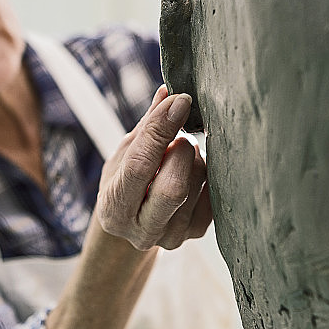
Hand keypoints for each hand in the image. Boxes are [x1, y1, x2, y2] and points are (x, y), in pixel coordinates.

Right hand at [96, 85, 211, 249]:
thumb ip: (146, 127)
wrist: (133, 223)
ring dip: (194, 157)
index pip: (139, 166)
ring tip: (181, 153)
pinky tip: (192, 168)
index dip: (160, 129)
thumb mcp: (124, 154)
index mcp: (114, 208)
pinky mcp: (196, 232)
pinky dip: (206, 171)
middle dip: (181, 151)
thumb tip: (168, 92)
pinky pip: (213, 192)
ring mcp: (172, 236)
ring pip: (197, 184)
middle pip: (174, 188)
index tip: (180, 100)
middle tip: (179, 137)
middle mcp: (142, 230)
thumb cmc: (125, 180)